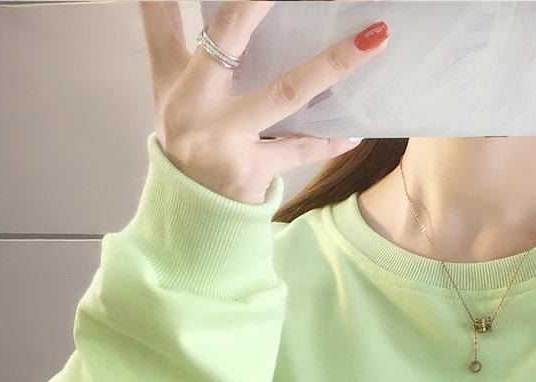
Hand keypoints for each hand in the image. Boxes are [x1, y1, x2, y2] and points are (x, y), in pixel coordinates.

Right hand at [138, 1, 389, 203]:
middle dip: (260, 6)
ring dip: (331, 66)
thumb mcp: (166, 79)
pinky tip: (354, 131)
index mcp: (183, 79)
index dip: (240, 2)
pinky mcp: (252, 173)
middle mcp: (200, 106)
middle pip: (234, 43)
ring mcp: (227, 141)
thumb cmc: (183, 131)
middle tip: (325, 6)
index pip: (207, 26)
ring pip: (285, 94)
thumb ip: (162, 26)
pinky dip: (328, 141)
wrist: (189, 207)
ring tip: (373, 41)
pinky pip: (300, 151)